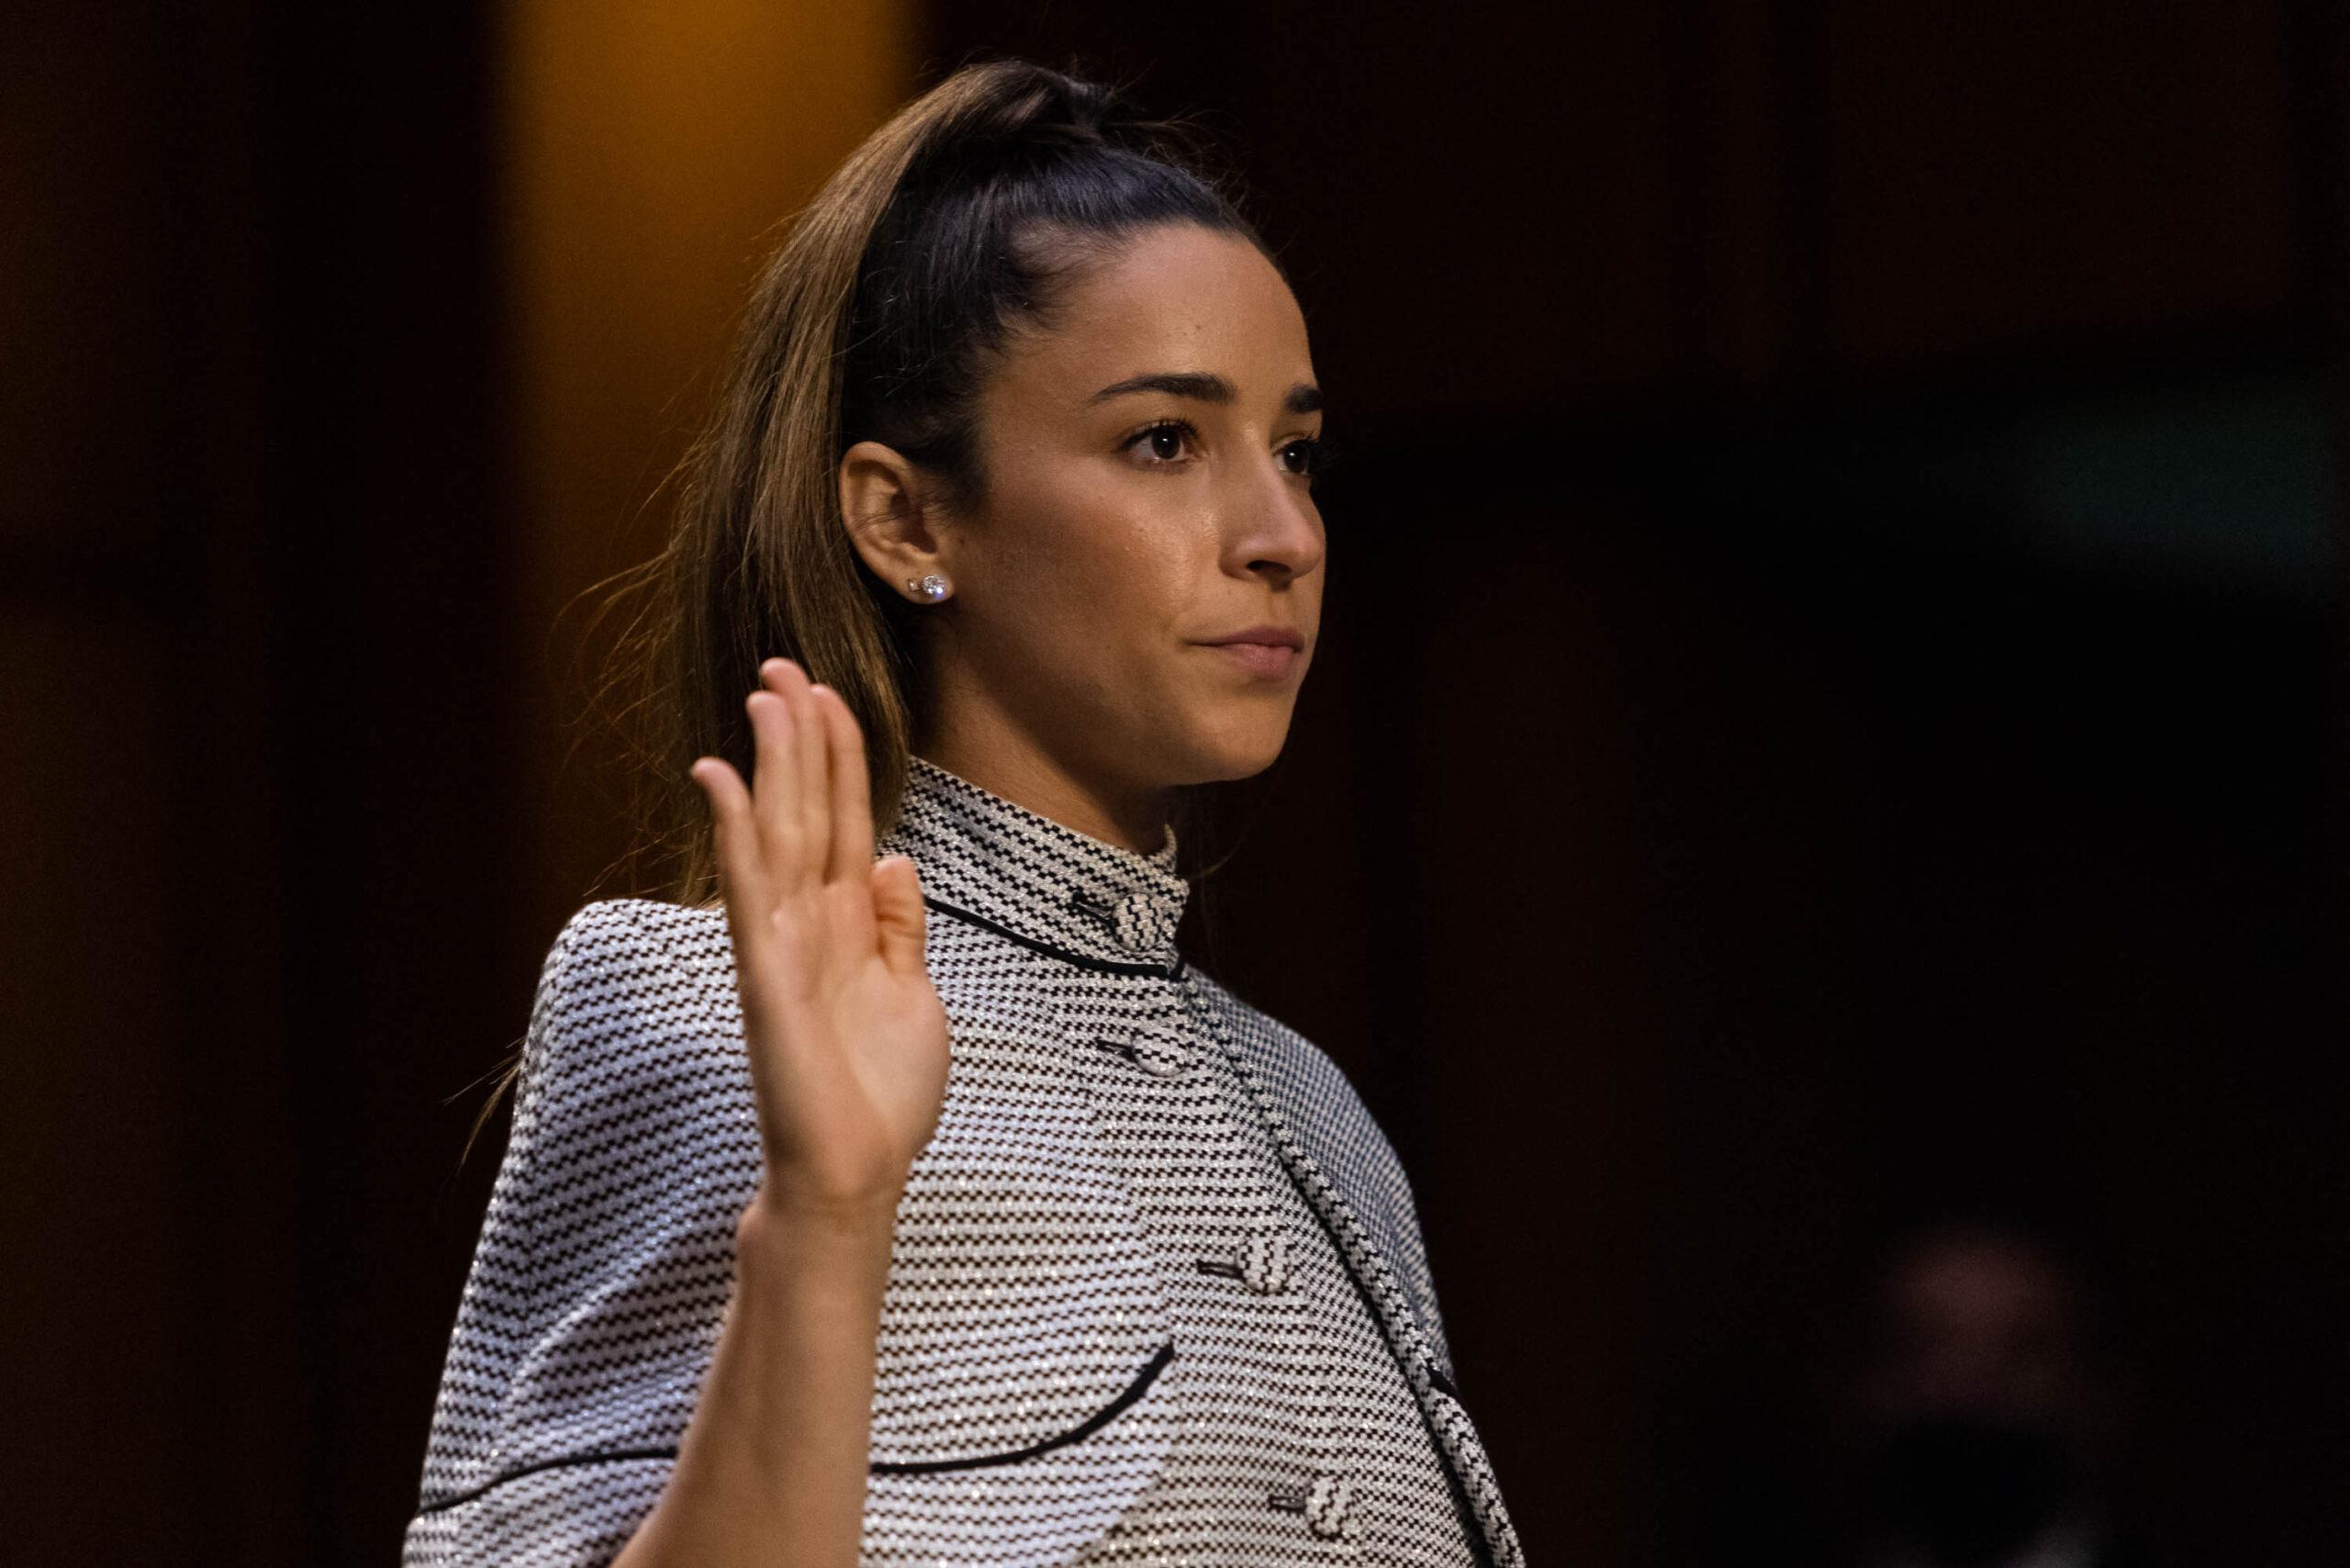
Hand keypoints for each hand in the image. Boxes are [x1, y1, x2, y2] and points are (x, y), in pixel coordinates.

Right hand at [689, 658, 948, 1223]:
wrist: (857, 1171)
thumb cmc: (882, 1094)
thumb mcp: (913, 993)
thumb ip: (898, 928)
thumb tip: (895, 860)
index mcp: (848, 924)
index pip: (842, 820)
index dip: (838, 758)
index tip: (828, 694)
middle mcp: (810, 922)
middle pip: (805, 810)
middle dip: (797, 737)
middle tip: (782, 665)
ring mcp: (782, 944)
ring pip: (777, 833)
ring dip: (770, 763)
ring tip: (762, 696)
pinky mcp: (765, 974)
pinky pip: (748, 891)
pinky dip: (735, 834)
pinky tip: (721, 781)